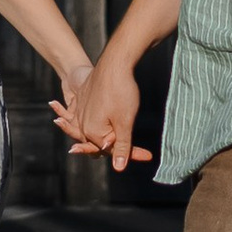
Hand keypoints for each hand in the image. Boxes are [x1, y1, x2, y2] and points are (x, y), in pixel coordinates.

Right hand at [55, 52, 150, 173]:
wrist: (114, 63)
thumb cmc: (120, 92)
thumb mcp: (125, 122)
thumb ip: (122, 146)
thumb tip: (119, 168)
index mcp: (91, 132)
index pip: (112, 150)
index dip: (131, 153)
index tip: (149, 156)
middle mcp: (83, 125)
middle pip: (103, 142)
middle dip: (120, 144)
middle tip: (143, 150)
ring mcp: (82, 112)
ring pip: (98, 130)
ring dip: (108, 135)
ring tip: (121, 133)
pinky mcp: (84, 101)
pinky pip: (91, 118)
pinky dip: (101, 122)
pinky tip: (106, 117)